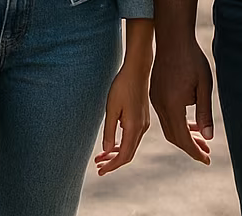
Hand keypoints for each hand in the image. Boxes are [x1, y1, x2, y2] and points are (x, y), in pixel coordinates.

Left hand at [94, 57, 151, 174]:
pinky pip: (132, 137)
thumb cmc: (122, 86)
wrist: (137, 70)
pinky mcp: (142, 118)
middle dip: (113, 162)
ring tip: (101, 156)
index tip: (101, 171)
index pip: (124, 156)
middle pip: (128, 154)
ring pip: (130, 146)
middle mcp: (142, 128)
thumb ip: (109, 131)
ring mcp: (144, 124)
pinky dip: (121, 144)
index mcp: (134, 128)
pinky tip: (112, 143)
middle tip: (98, 167)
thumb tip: (107, 150)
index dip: (112, 165)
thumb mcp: (111, 108)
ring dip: (116, 153)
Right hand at [149, 37, 213, 164]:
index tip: (206, 160)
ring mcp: (155, 98)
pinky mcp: (155, 93)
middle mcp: (160, 104)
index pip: (182, 138)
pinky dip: (176, 124)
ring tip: (200, 140)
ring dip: (183, 136)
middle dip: (189, 147)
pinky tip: (189, 123)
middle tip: (205, 154)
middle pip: (173, 136)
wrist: (172, 38)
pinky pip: (165, 116)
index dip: (195, 151)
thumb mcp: (204, 86)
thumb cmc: (192, 60)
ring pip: (168, 126)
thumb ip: (205, 113)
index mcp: (172, 105)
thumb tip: (208, 137)